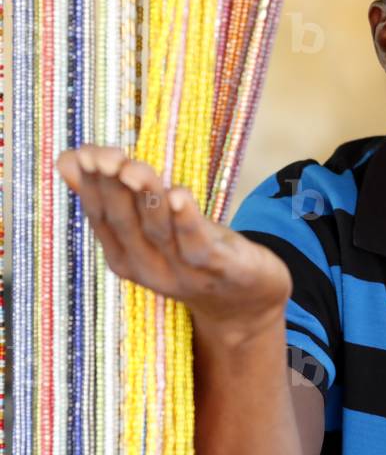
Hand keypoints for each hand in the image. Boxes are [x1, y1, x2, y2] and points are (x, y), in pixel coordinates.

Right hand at [56, 146, 291, 346]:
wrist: (246, 301)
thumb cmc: (191, 251)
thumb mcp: (151, 224)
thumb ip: (115, 194)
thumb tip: (70, 159)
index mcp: (125, 256)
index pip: (101, 217)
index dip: (90, 186)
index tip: (82, 153)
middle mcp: (148, 267)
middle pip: (125, 223)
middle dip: (113, 188)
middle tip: (105, 158)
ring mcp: (183, 272)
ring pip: (159, 231)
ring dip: (146, 198)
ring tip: (135, 170)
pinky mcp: (219, 268)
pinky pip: (198, 246)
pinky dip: (187, 221)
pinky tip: (180, 195)